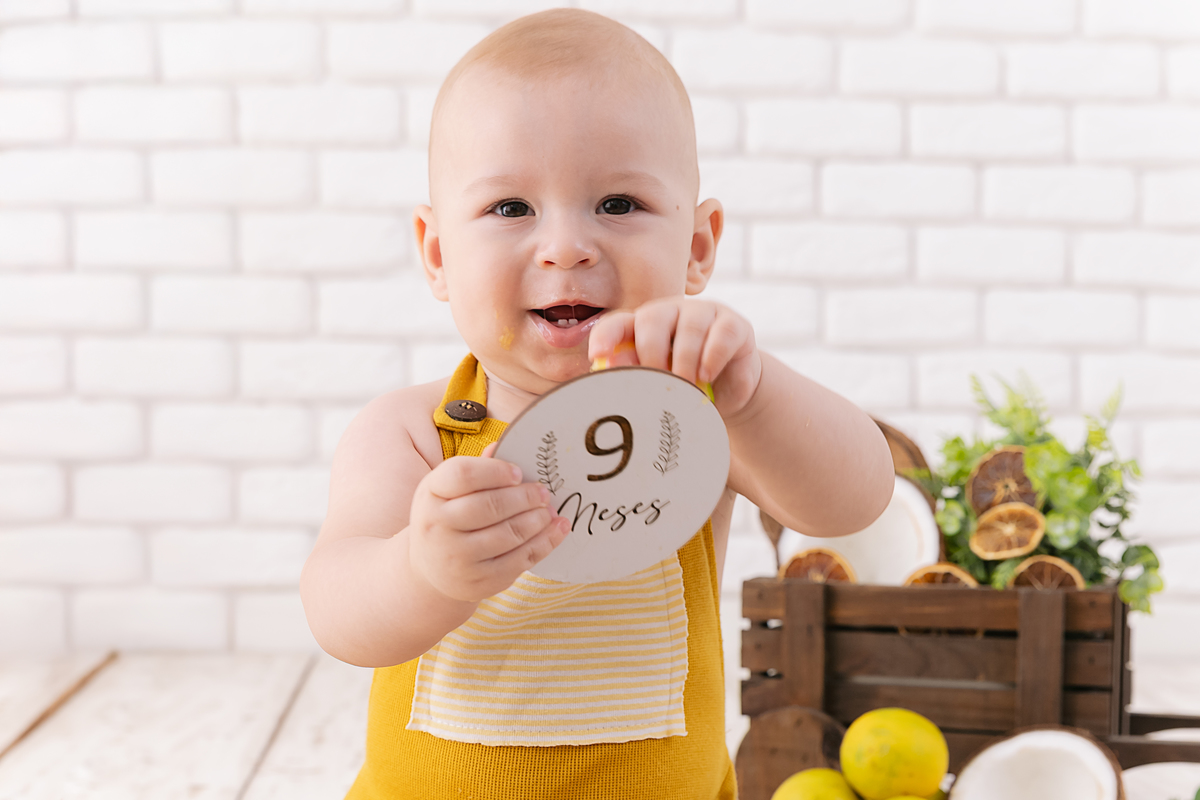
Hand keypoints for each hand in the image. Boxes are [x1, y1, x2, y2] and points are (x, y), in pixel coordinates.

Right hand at [407, 445, 569, 602]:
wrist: (429, 571)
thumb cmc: (446, 519)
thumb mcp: (447, 491)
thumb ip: (475, 469)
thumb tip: (501, 446)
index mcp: (430, 494)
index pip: (462, 475)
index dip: (495, 471)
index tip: (518, 472)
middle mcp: (437, 527)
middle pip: (489, 506)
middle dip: (524, 497)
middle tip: (543, 491)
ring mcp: (457, 558)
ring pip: (508, 534)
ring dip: (537, 519)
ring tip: (548, 510)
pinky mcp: (479, 582)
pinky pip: (519, 560)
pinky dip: (544, 543)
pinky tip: (556, 529)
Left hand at [588, 297, 761, 415]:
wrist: (729, 391)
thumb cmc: (687, 384)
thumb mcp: (661, 383)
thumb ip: (636, 373)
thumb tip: (608, 366)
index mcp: (644, 327)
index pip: (618, 323)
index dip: (605, 336)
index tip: (598, 355)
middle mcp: (670, 313)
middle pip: (652, 319)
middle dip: (651, 353)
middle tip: (658, 380)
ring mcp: (703, 314)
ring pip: (689, 327)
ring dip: (685, 361)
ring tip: (687, 386)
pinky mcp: (733, 323)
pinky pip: (721, 333)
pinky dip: (712, 357)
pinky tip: (706, 375)